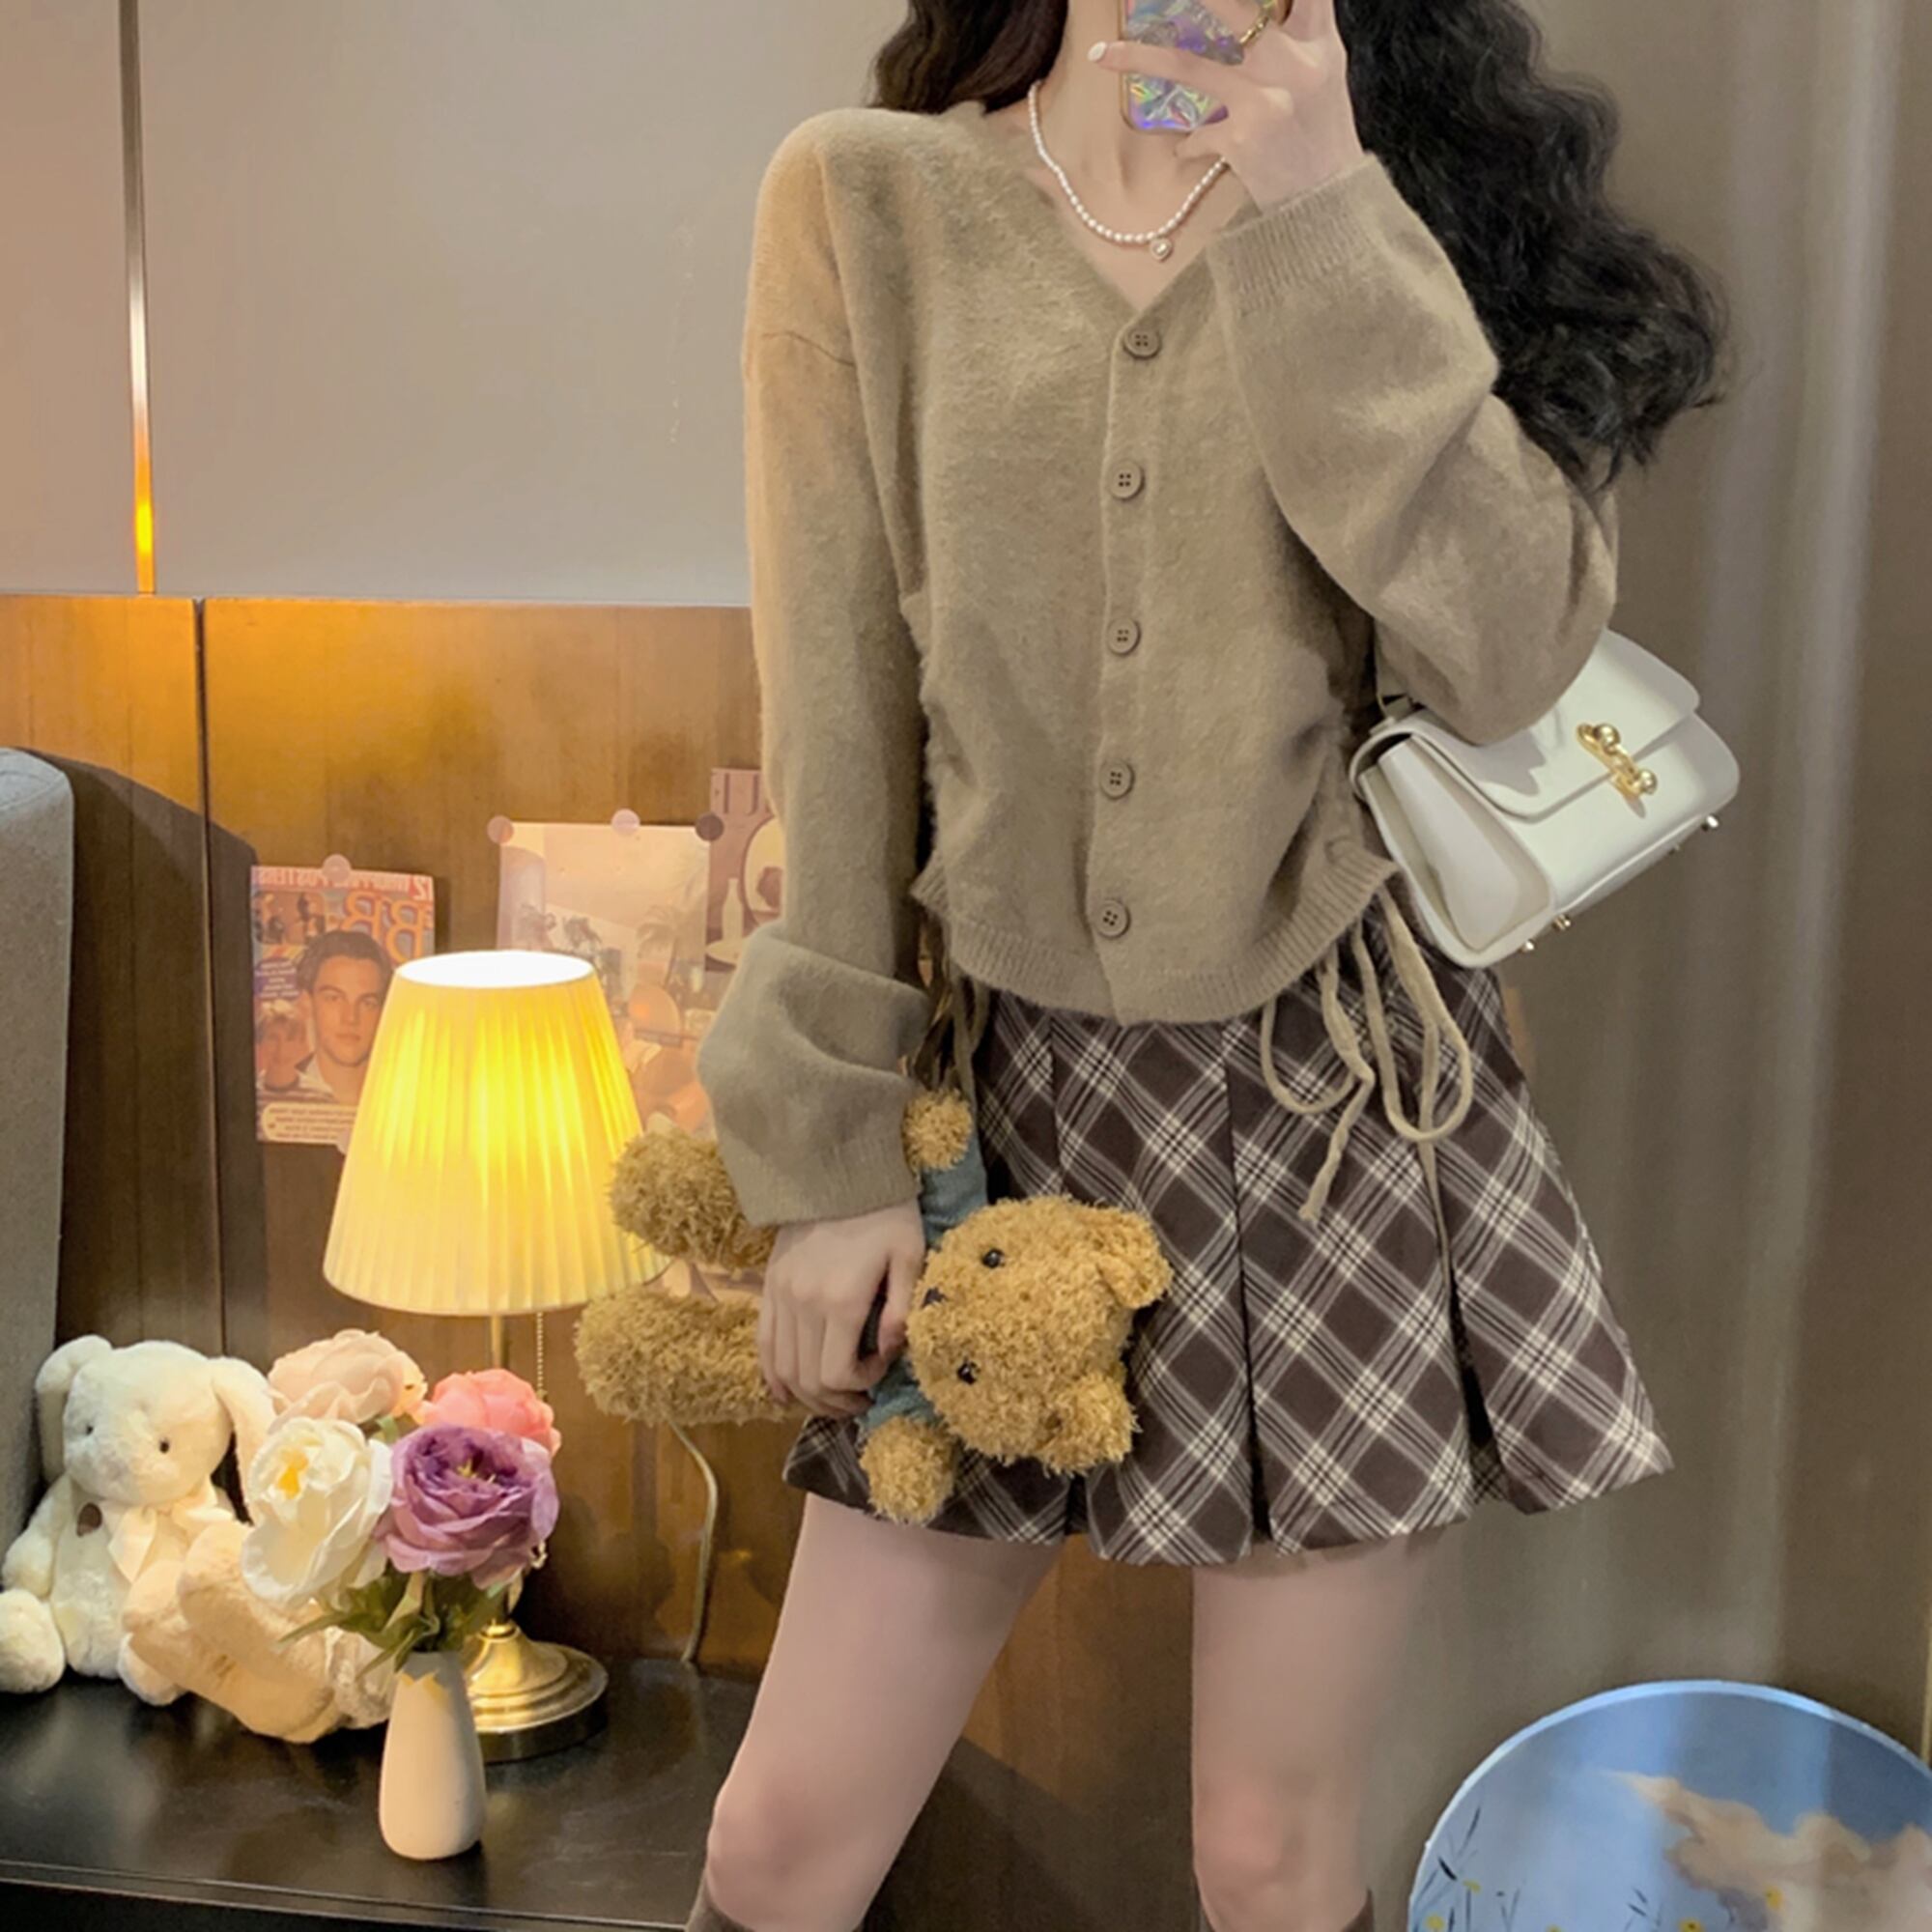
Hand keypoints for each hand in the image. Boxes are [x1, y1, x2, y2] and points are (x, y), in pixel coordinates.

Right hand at [760, 1197, 926, 1419]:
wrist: (839, 1171)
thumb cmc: (885, 1212)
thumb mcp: (910, 1255)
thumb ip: (902, 1309)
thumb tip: (891, 1351)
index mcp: (841, 1300)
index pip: (837, 1373)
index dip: (861, 1384)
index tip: (883, 1367)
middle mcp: (803, 1304)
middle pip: (807, 1380)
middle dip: (836, 1401)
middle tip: (861, 1400)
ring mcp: (780, 1296)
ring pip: (782, 1369)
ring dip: (808, 1394)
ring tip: (834, 1397)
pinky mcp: (769, 1287)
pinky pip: (764, 1343)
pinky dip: (774, 1374)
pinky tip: (787, 1391)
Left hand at [1088, 0, 1364, 208]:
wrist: (1329, 207)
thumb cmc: (1322, 140)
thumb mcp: (1324, 77)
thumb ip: (1299, 36)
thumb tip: (1261, 11)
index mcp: (1319, 43)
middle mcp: (1295, 63)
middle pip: (1233, 9)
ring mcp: (1267, 99)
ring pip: (1191, 65)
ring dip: (1140, 58)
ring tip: (1102, 54)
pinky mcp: (1244, 138)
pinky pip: (1198, 133)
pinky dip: (1188, 143)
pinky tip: (1185, 150)